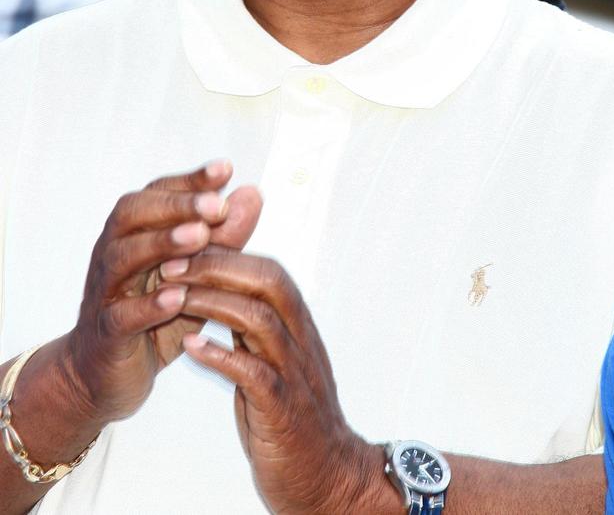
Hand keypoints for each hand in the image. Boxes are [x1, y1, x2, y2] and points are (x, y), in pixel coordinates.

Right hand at [63, 162, 261, 428]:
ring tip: (199, 236)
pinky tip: (177, 296)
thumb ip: (224, 236)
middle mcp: (114, 252)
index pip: (158, 193)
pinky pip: (120, 314)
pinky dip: (148, 305)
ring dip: (161, 243)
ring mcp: (105, 291)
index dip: (190, 181)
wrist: (108, 374)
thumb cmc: (157, 314)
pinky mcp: (105, 333)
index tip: (226, 169)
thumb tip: (253, 194)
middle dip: (176, 205)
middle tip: (216, 204)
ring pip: (122, 257)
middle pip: (132, 214)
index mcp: (134, 232)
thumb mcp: (196, 273)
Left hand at [167, 249, 393, 514]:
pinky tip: (191, 348)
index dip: (226, 255)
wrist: (327, 476)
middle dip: (217, 267)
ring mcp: (294, 373)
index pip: (267, 270)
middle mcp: (300, 341)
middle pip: (267, 282)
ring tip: (174, 298)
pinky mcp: (283, 410)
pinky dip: (221, 356)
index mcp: (297, 326)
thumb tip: (222, 293)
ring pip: (259, 319)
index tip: (185, 250)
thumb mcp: (274, 360)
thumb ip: (253, 327)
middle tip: (172, 266)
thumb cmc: (292, 417)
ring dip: (212, 303)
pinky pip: (254, 374)